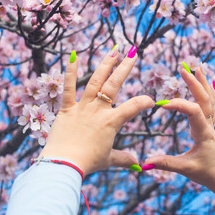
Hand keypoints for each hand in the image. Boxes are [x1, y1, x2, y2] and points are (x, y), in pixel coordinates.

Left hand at [37, 46, 153, 174]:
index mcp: (112, 122)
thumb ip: (124, 158)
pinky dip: (70, 71)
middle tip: (133, 52)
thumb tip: (138, 165)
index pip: (134, 106)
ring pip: (95, 81)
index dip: (145, 102)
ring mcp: (82, 107)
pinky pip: (68, 87)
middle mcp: (98, 110)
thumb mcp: (109, 160)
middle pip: (114, 84)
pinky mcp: (67, 108)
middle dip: (125, 67)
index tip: (151, 101)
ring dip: (105, 64)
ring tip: (114, 50)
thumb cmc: (87, 162)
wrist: (64, 164)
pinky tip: (72, 56)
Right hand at [144, 66, 214, 202]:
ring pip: (210, 99)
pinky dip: (210, 92)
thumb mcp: (185, 169)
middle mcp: (209, 125)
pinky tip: (210, 84)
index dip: (179, 104)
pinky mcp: (209, 126)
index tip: (161, 104)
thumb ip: (166, 163)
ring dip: (204, 83)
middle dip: (194, 83)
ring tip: (198, 67)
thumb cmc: (206, 173)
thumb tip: (145, 163)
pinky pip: (212, 105)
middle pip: (204, 99)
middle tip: (183, 69)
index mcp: (203, 133)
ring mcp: (211, 124)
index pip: (193, 112)